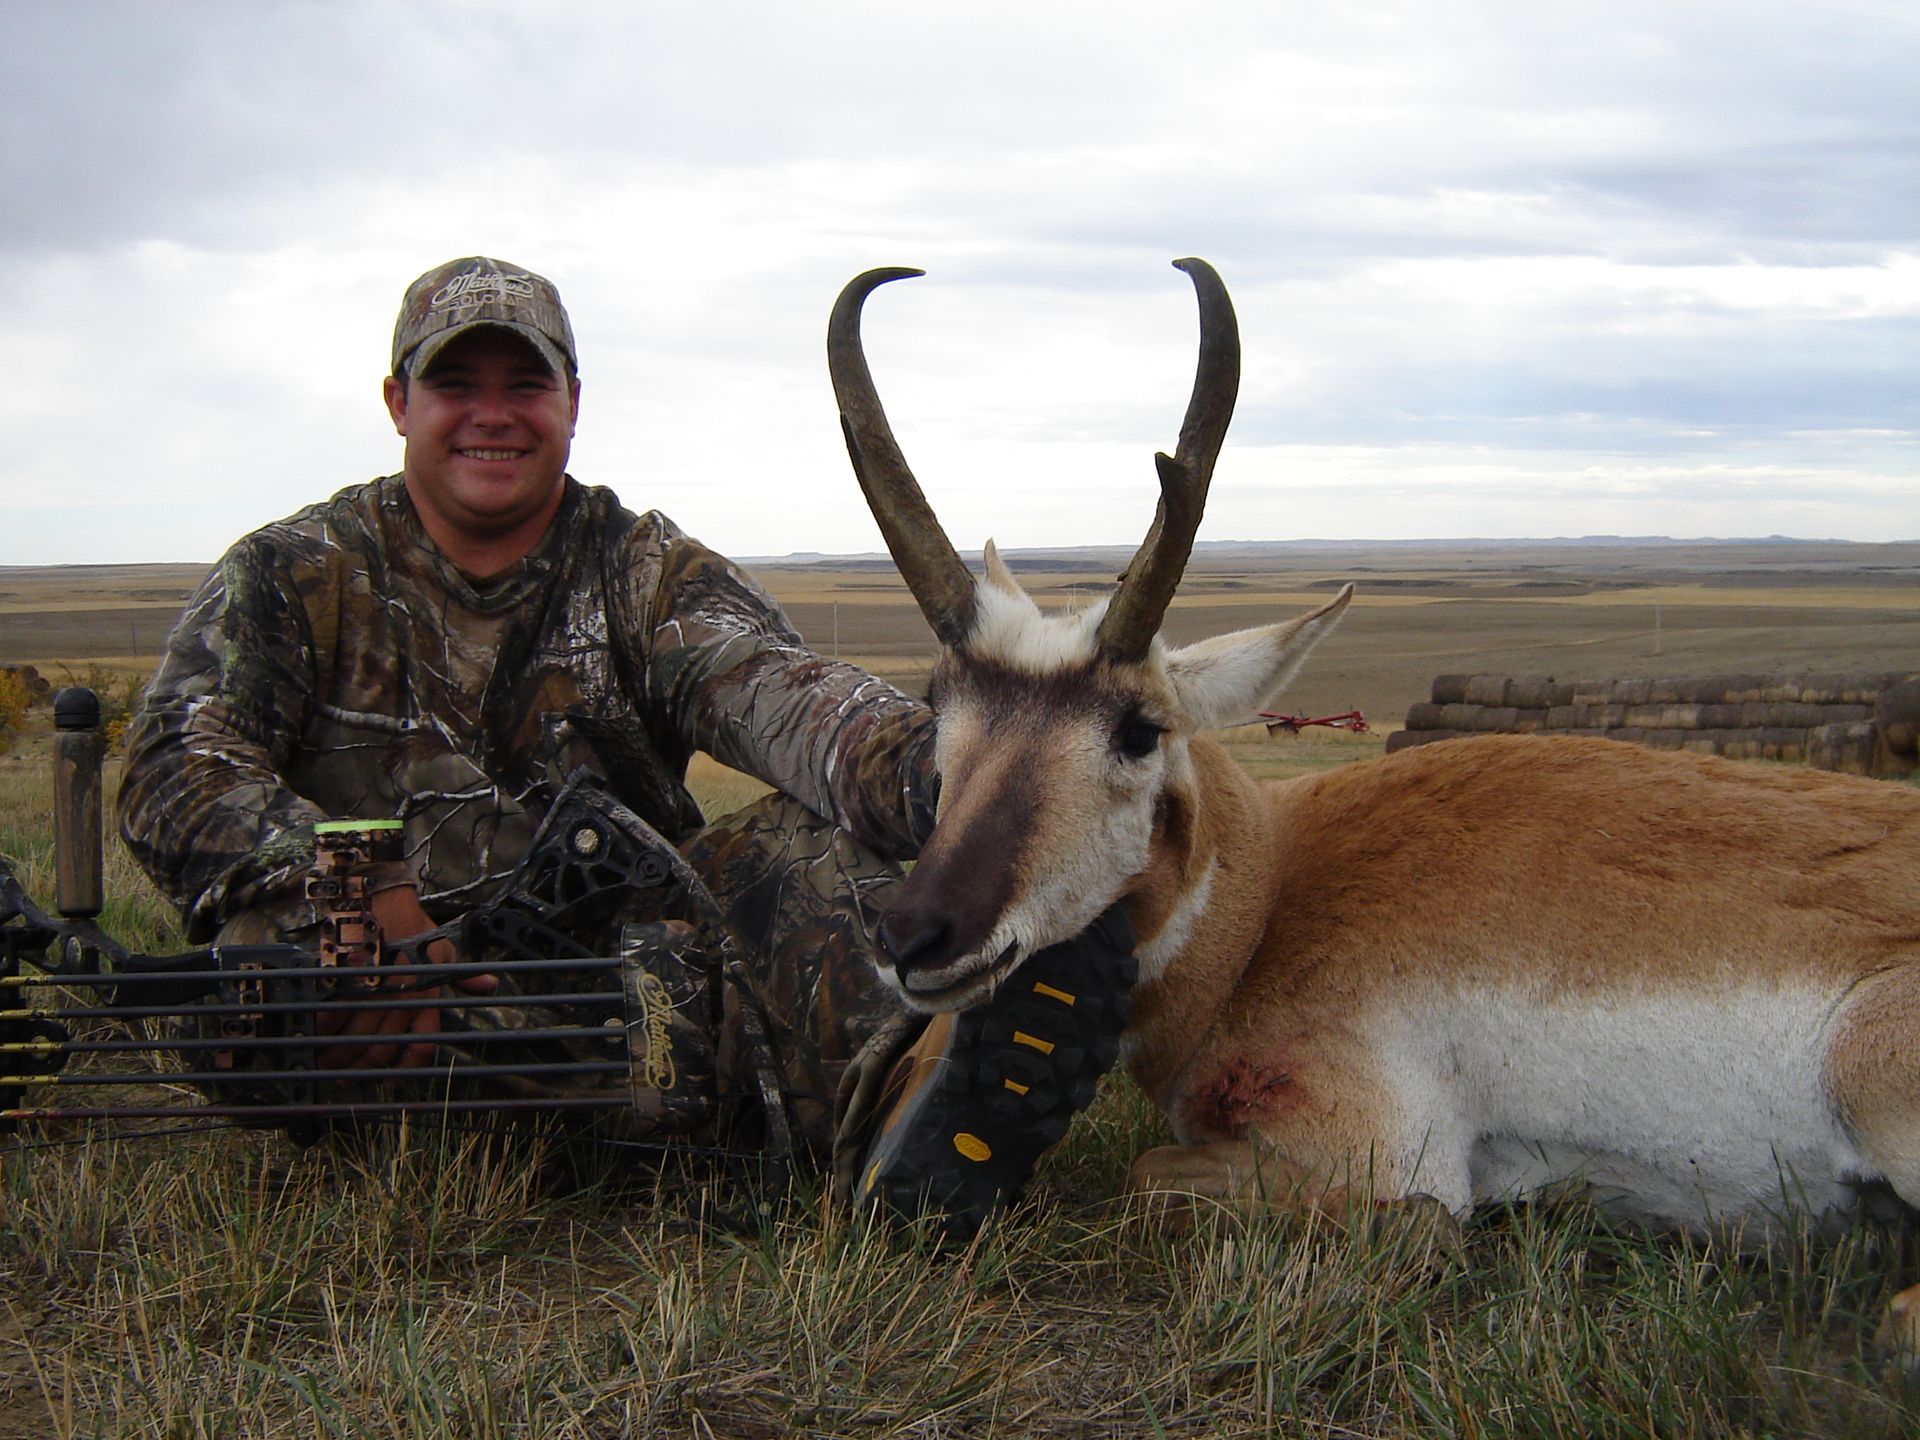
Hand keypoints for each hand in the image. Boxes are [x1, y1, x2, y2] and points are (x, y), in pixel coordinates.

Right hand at [316, 884, 497, 1070]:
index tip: (391, 1078)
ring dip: (339, 1053)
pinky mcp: (346, 981)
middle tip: (345, 1077)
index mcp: (426, 995)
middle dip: (361, 1066)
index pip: (420, 1043)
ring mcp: (371, 991)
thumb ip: (464, 976)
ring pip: (355, 1035)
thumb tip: (491, 986)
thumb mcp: (445, 951)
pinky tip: (317, 1037)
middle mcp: (399, 998)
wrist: (383, 900)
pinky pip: (333, 1012)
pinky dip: (324, 1028)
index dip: (405, 1066)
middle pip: (379, 1045)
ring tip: (327, 1063)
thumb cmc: (415, 927)